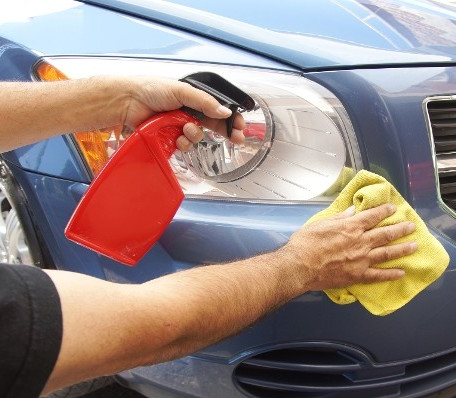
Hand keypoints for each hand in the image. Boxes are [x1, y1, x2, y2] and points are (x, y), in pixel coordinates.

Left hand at [120, 77, 245, 150]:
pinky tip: (176, 137)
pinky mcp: (170, 139)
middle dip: (225, 132)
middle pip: (213, 126)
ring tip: (186, 129)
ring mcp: (179, 127)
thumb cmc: (151, 90)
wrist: (128, 102)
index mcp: (194, 100)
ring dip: (195, 135)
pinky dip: (182, 143)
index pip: (218, 111)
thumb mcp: (182, 91)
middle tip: (237, 138)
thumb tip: (225, 112)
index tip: (241, 127)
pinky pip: (184, 146)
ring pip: (197, 137)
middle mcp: (189, 113)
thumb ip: (205, 102)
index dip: (230, 120)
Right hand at [282, 203, 416, 291]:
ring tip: (414, 245)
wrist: (299, 266)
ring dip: (402, 249)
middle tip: (411, 226)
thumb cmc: (305, 243)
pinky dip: (391, 274)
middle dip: (400, 229)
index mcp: (350, 227)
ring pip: (387, 253)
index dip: (383, 211)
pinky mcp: (358, 275)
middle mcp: (360, 242)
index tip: (393, 208)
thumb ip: (339, 217)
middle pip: (385, 234)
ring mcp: (361, 260)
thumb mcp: (320, 224)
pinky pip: (378, 275)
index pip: (372, 216)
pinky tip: (401, 272)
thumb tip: (352, 210)